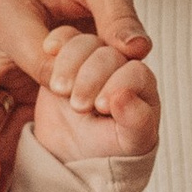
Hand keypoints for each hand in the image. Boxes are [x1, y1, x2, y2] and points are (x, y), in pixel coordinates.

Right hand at [34, 29, 161, 166]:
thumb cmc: (109, 150)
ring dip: (70, 63)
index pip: (135, 72)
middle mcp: (120, 66)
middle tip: (79, 107)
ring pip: (85, 42)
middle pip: (109, 55)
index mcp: (142, 84)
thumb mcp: (130, 144)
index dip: (118, 85)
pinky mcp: (67, 57)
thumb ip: (137, 122)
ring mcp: (93, 58)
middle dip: (91, 78)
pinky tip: (49, 51)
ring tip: (60, 90)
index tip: (101, 107)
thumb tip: (125, 97)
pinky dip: (56, 43)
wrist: (72, 154)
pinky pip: (63, 38)